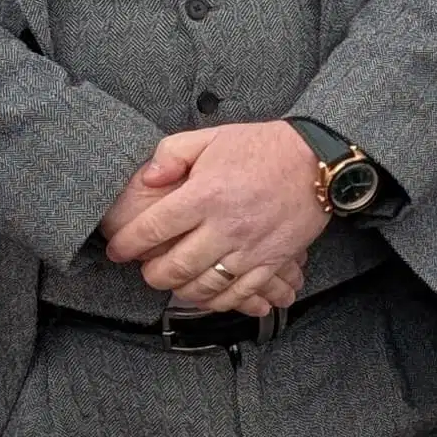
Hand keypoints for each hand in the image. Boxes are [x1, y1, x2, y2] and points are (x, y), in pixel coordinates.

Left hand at [101, 122, 328, 302]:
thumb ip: (171, 153)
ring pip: (205, 286)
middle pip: (175, 267)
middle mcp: (225, 226)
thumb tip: (149, 178)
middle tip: (147, 269)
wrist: (318, 162)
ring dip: (182, 290)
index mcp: (204, 194)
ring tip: (175, 282)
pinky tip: (208, 294)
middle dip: (152, 274)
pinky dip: (219, 300)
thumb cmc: (263, 147)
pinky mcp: (272, 261)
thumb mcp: (211, 137)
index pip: (153, 230)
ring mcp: (250, 248)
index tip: (118, 250)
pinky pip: (240, 293)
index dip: (127, 245)